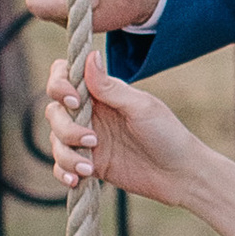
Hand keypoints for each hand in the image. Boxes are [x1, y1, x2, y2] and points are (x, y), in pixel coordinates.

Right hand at [45, 54, 207, 205]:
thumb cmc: (167, 134)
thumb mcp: (140, 107)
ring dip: (66, 155)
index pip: (65, 77)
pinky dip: (62, 171)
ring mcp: (87, 139)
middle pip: (55, 112)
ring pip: (56, 140)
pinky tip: (76, 179)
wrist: (179, 174)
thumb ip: (111, 88)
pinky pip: (62, 165)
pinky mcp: (89, 164)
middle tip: (94, 139)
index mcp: (102, 93)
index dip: (58, 84)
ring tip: (88, 168)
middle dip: (66, 127)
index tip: (73, 99)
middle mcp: (91, 113)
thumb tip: (91, 55)